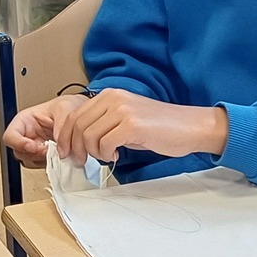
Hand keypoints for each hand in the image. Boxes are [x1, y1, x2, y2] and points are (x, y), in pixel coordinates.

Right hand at [2, 96, 89, 167]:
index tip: (32, 146)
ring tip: (56, 150)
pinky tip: (59, 154)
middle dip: (34, 154)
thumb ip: (61, 123)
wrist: (79, 113)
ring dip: (43, 159)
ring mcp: (35, 147)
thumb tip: (58, 141)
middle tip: (48, 150)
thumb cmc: (67, 106)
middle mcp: (27, 135)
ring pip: (30, 161)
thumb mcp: (64, 107)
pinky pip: (42, 165)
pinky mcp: (45, 156)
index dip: (18, 143)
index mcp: (25, 121)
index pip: (10, 135)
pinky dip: (51, 163)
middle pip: (18, 152)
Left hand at [56, 90, 228, 163]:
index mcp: (110, 95)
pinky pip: (104, 144)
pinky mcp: (132, 125)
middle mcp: (114, 98)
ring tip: (106, 156)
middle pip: (78, 126)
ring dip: (93, 152)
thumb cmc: (160, 127)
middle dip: (75, 148)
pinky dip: (106, 154)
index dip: (66, 137)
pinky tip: (116, 155)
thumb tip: (79, 141)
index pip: (75, 115)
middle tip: (80, 161)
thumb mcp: (126, 119)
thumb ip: (103, 124)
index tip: (67, 151)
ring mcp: (123, 110)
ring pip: (89, 136)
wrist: (190, 127)